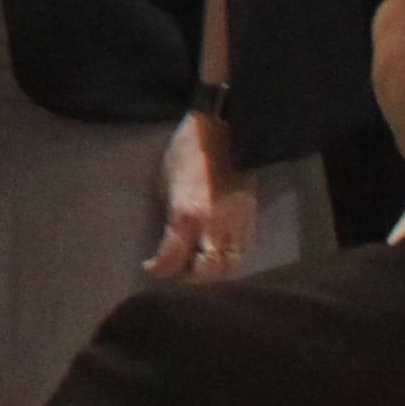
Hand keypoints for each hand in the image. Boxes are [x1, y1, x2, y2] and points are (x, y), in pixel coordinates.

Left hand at [145, 109, 256, 280]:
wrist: (228, 128)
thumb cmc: (188, 149)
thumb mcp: (167, 180)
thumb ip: (170, 213)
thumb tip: (167, 236)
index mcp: (188, 213)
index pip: (173, 257)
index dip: (160, 269)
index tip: (151, 268)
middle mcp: (215, 225)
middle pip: (207, 270)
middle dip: (189, 276)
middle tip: (176, 271)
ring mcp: (238, 223)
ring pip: (230, 265)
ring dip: (213, 273)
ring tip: (197, 267)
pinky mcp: (253, 218)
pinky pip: (244, 250)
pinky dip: (231, 260)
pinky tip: (218, 255)